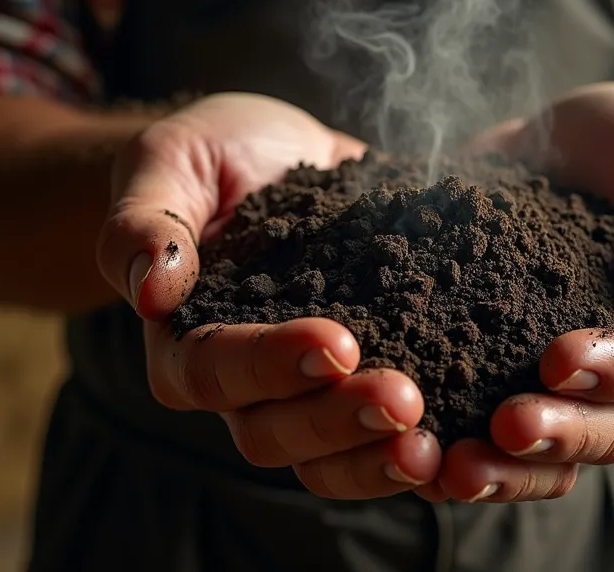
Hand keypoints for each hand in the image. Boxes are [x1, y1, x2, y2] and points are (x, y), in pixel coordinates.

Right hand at [94, 93, 440, 497]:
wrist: (273, 156)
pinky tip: (468, 440)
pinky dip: (424, 448)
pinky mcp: (361, 384)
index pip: (213, 372)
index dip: (271, 366)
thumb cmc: (209, 157)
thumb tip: (150, 289)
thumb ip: (145, 220)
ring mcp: (304, 395)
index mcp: (184, 339)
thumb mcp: (168, 160)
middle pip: (274, 433)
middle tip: (404, 399)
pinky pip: (383, 440)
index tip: (335, 342)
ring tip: (437, 446)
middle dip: (339, 421)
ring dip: (380, 456)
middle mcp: (242, 385)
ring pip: (329, 457)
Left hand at [415, 81, 613, 502]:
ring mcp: (553, 382)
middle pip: (607, 430)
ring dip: (502, 468)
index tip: (560, 359)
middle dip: (557, 434)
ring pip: (544, 454)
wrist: (573, 147)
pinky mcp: (490, 371)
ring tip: (450, 466)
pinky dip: (444, 448)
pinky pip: (475, 432)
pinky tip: (404, 452)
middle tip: (505, 426)